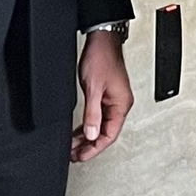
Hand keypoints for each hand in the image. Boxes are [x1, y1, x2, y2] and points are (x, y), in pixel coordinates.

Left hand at [73, 30, 133, 161]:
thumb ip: (93, 113)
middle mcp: (120, 104)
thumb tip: (92, 135)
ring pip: (101, 125)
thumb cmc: (101, 58)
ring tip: (73, 146)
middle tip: (75, 155)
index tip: (81, 157)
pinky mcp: (107, 94)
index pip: (109, 135)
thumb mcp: (93, 88)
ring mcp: (114, 99)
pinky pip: (98, 115)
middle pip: (106, 132)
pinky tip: (79, 131)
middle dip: (89, 145)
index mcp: (121, 105)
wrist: (102, 39)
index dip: (95, 148)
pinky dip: (88, 124)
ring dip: (88, 136)